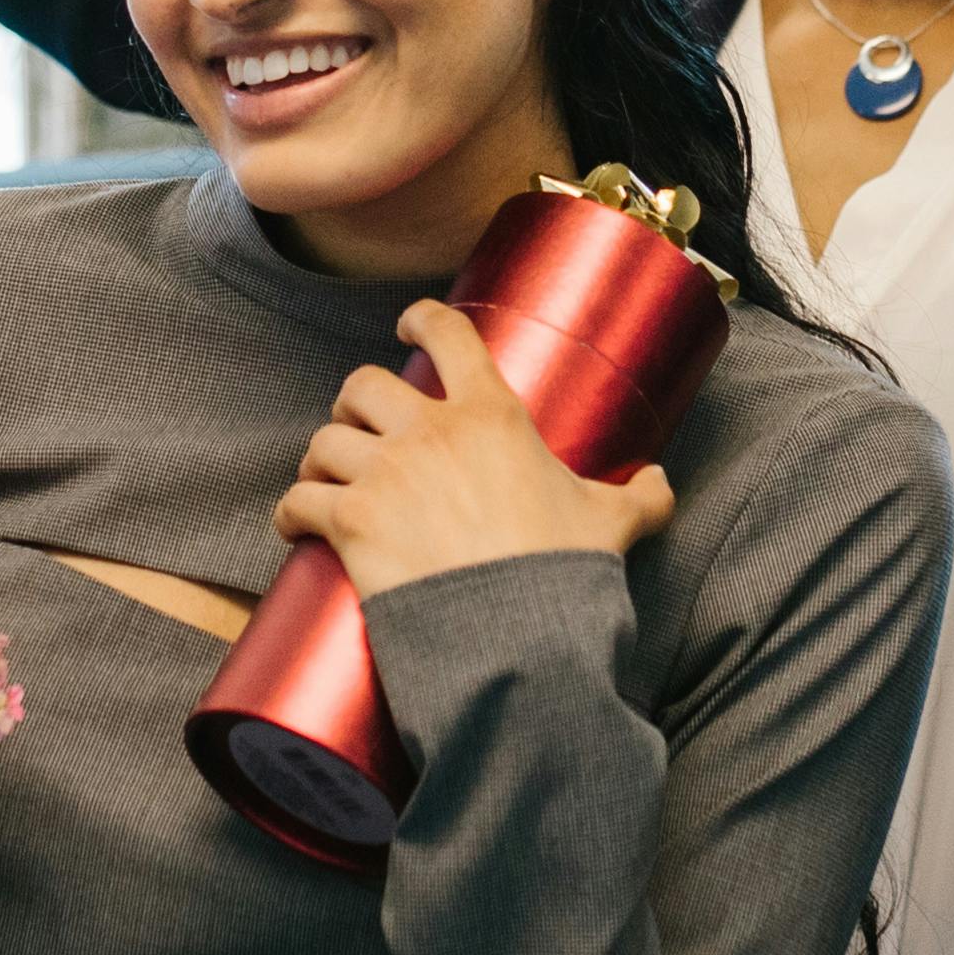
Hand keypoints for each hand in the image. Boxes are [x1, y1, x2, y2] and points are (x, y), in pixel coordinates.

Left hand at [276, 315, 678, 596]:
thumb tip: (661, 482)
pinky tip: (297, 524)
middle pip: (362, 385)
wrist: (517, 635)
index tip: (406, 325)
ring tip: (326, 480)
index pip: (448, 335)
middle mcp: (430, 433)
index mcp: (492, 414)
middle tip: (360, 429)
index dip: (420, 319)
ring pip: (323, 441)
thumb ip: (639, 497)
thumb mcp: (613, 524)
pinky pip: (298, 500)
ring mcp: (386, 475)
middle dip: (354, 404)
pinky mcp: (351, 523)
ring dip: (320, 459)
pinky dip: (292, 511)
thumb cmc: (564, 572)